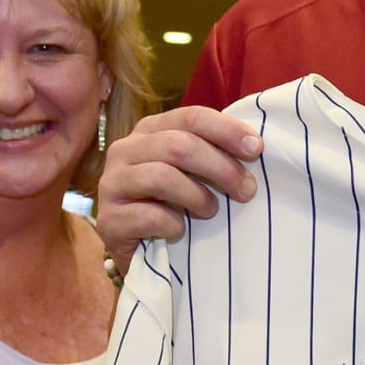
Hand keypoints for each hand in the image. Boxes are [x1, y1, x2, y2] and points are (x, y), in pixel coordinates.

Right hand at [95, 107, 263, 262]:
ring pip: (163, 177)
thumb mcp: (193, 172)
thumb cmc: (174, 204)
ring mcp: (112, 183)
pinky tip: (180, 231)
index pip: (191, 117)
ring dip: (198, 197)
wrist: (139, 248)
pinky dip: (174, 225)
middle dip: (221, 168)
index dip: (227, 130)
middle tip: (247, 191)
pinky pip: (150, 216)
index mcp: (150, 130)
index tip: (257, 149)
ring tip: (211, 211)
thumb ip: (213, 153)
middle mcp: (125, 150)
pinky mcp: (108, 219)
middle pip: (179, 145)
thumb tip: (255, 147)